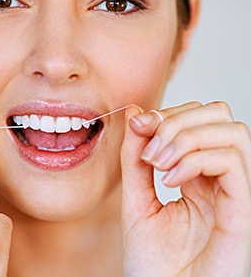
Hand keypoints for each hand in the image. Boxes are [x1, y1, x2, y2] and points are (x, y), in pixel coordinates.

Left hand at [120, 102, 250, 276]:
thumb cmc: (151, 261)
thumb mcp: (136, 198)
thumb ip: (135, 157)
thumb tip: (135, 113)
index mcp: (197, 175)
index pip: (198, 119)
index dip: (168, 114)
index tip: (138, 125)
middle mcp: (219, 180)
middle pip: (220, 117)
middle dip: (178, 120)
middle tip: (149, 150)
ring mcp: (234, 195)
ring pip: (233, 133)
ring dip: (186, 137)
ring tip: (157, 164)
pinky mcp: (242, 212)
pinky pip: (233, 163)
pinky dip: (196, 160)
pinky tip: (170, 180)